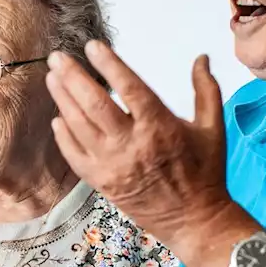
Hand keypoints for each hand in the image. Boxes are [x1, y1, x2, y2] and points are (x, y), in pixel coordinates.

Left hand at [46, 42, 234, 247]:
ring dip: (63, 100)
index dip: (109, 64)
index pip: (129, 88)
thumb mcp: (213, 128)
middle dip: (72, 77)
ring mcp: (113, 166)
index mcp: (160, 127)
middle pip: (94, 105)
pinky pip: (75, 156)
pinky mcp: (102, 183)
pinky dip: (64, 136)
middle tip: (57, 57)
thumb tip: (201, 57)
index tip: (92, 46)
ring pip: (79, 127)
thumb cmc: (206, 172)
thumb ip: (206, 90)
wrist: (194, 220)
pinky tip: (58, 118)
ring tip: (53, 78)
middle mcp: (132, 145)